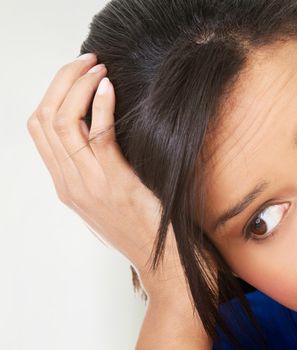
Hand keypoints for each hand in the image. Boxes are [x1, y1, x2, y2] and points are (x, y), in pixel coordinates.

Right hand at [26, 53, 183, 296]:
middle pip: (44, 118)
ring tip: (98, 68)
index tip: (75, 74)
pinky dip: (101, 107)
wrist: (157, 256)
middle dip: (62, 81)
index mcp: (64, 182)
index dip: (52, 93)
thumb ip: (94, 167)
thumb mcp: (105, 195)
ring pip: (63, 122)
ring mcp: (87, 182)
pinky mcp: (113, 181)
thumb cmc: (138, 223)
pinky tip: (109, 88)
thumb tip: (99, 128)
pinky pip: (98, 136)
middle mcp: (68, 180)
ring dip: (79, 87)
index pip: (39, 128)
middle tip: (86, 61)